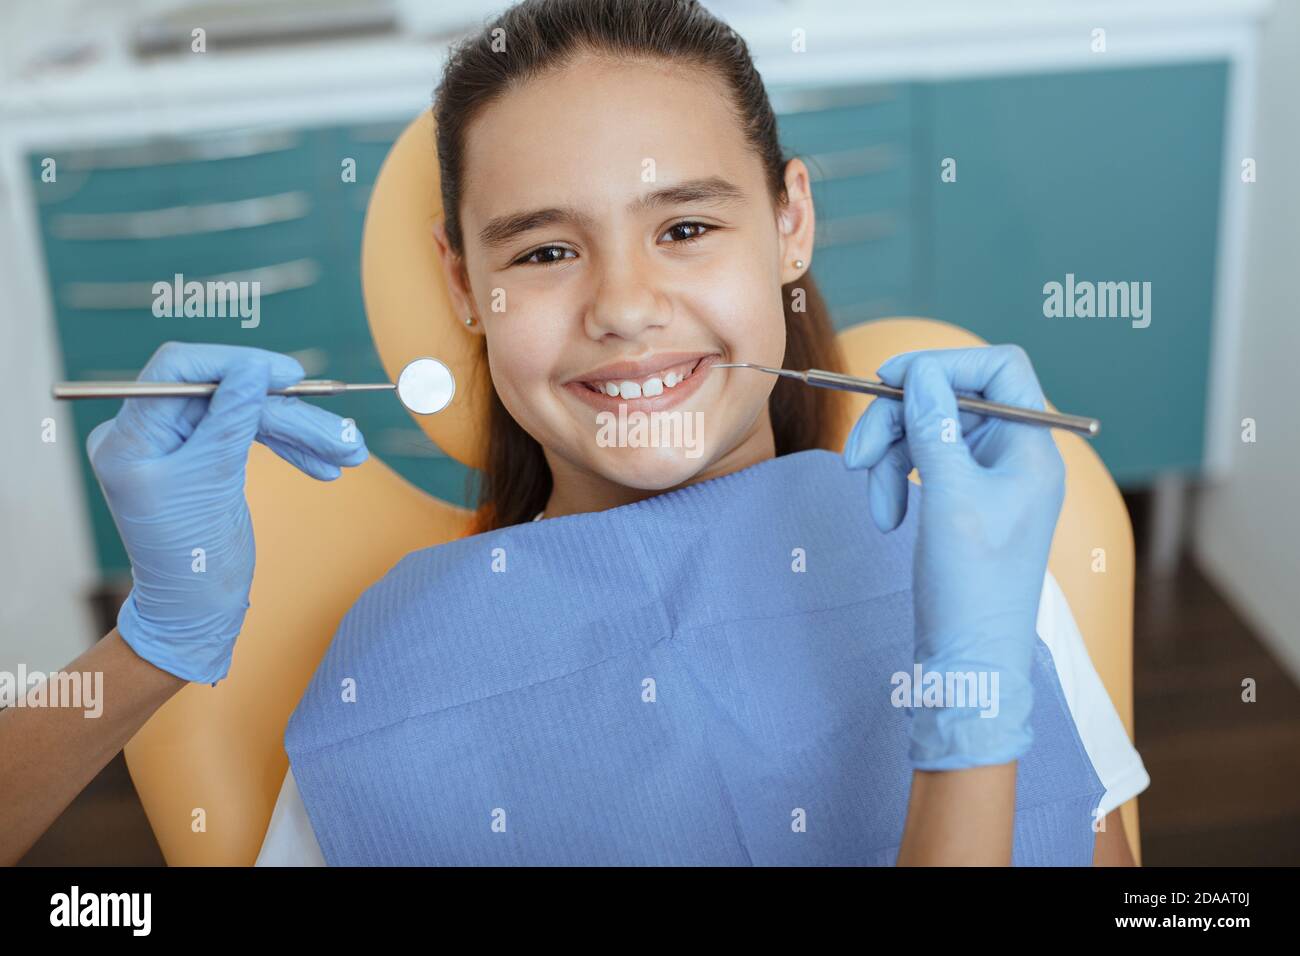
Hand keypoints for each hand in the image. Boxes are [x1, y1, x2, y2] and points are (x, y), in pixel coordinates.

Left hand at [87, 343, 368, 683]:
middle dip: (287, 415)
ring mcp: (178, 447)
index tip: (289, 375)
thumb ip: (230, 420)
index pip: (178, 371)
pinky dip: (289, 449)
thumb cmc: (191, 559)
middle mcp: (148, 434)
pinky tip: (324, 466)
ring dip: (301, 434)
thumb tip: (251, 368)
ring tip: (349, 454)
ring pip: (247, 418)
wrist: (195, 611)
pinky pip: (250, 438)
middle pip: (226, 398)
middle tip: (342, 436)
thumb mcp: (212, 482)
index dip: (235, 364)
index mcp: (130, 437)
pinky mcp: (205, 460)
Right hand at [843, 345, 1065, 769]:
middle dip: (899, 423)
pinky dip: (898, 482)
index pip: (1000, 369)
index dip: (945, 364)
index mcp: (1032, 449)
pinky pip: (926, 467)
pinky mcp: (965, 503)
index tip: (889, 379)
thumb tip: (921, 370)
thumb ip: (934, 426)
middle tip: (857, 456)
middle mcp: (1017, 458)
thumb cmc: (972, 585)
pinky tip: (886, 516)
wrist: (971, 662)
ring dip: (891, 459)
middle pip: (952, 401)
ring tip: (876, 504)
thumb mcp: (950, 497)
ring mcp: (991, 481)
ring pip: (930, 434)